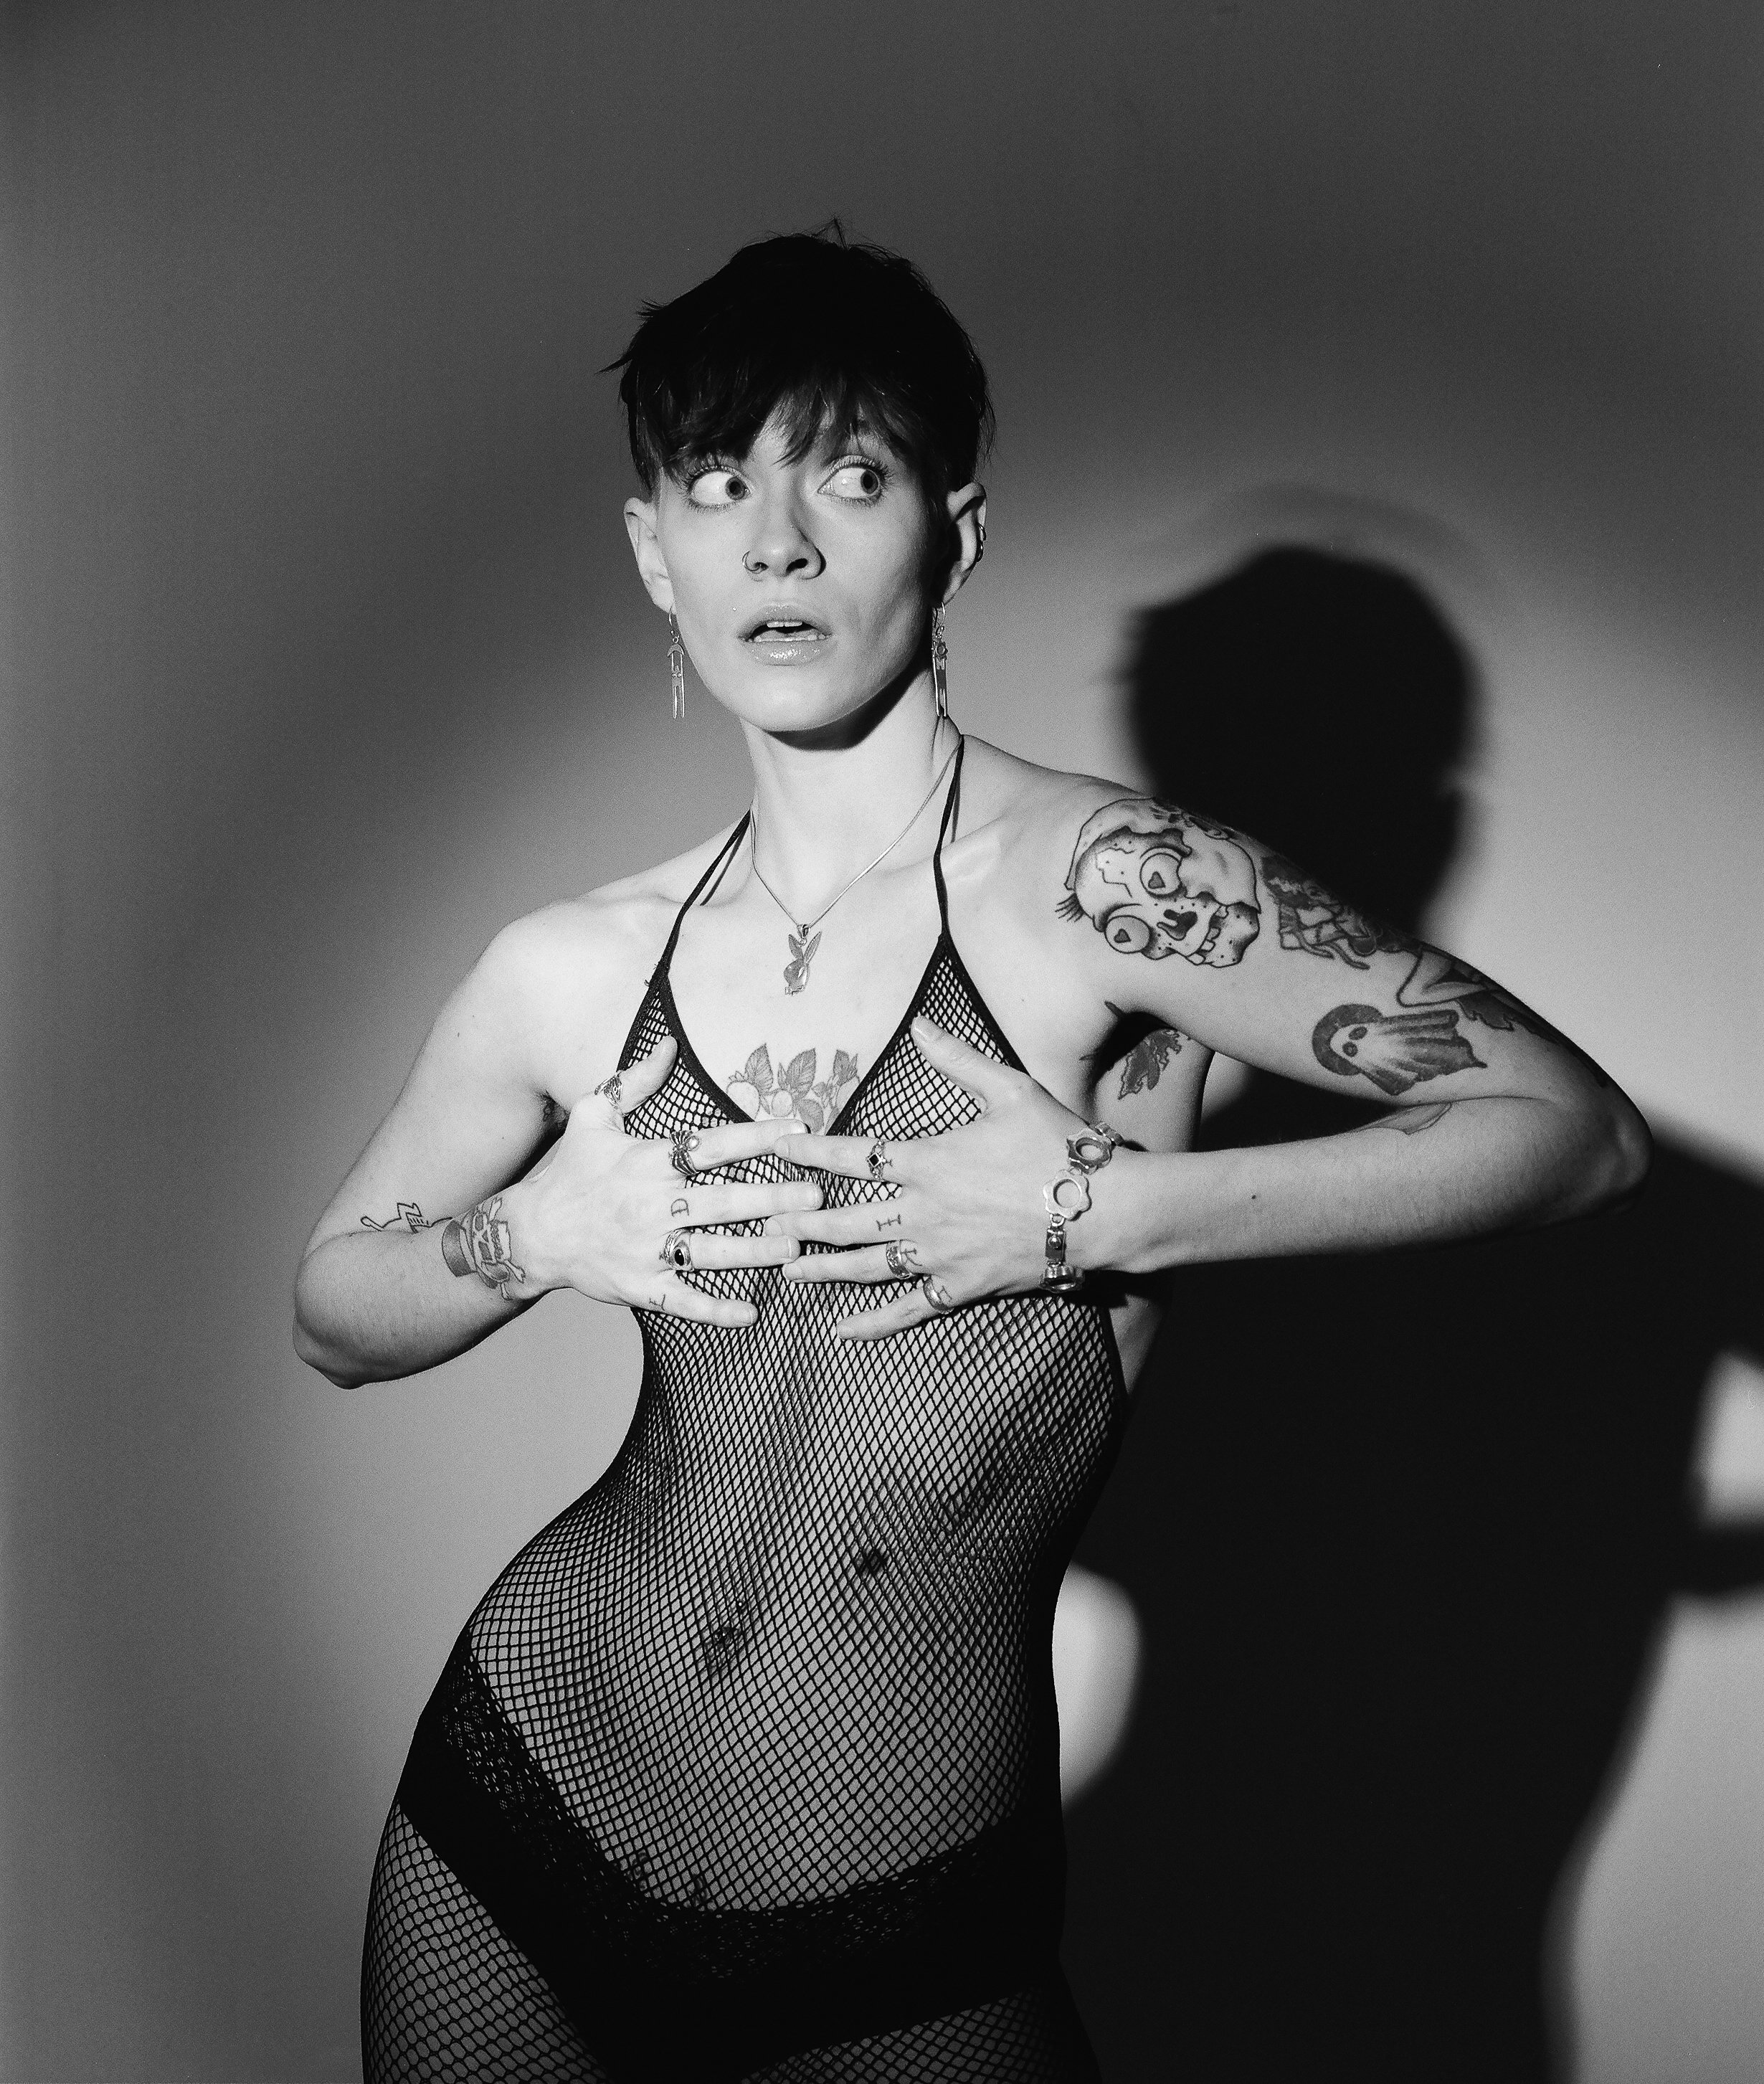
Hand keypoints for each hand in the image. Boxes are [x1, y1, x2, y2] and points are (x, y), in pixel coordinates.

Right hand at [504, 1038, 823, 1326]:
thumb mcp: (592, 1114)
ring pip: (711, 1252)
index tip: (799, 1128)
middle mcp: (651, 1205)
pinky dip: (714, 1310)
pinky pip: (682, 1300)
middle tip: (815, 1196)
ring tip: (796, 1246)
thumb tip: (669, 1045)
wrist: (530, 1232)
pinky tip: (750, 1312)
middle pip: (723, 1201)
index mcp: (648, 1161)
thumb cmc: (570, 1171)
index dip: (758, 1136)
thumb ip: (634, 1081)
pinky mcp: (640, 1285)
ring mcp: (646, 1249)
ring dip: (756, 1251)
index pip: (712, 1145)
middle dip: (772, 1199)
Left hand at [777, 1017, 1104, 1339]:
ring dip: (822, 1268)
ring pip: (865, 1266)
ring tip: (786, 1269)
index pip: (852, 1155)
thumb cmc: (1057, 1145)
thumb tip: (920, 1025)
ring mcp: (940, 1255)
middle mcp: (922, 1212)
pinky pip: (908, 1309)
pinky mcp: (962, 1286)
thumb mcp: (1009, 1089)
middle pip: (845, 1219)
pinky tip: (840, 1330)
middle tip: (762, 1223)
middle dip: (799, 1220)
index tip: (775, 1146)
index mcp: (927, 1162)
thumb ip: (957, 1059)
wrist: (1103, 1209)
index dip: (809, 1152)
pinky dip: (873, 1322)